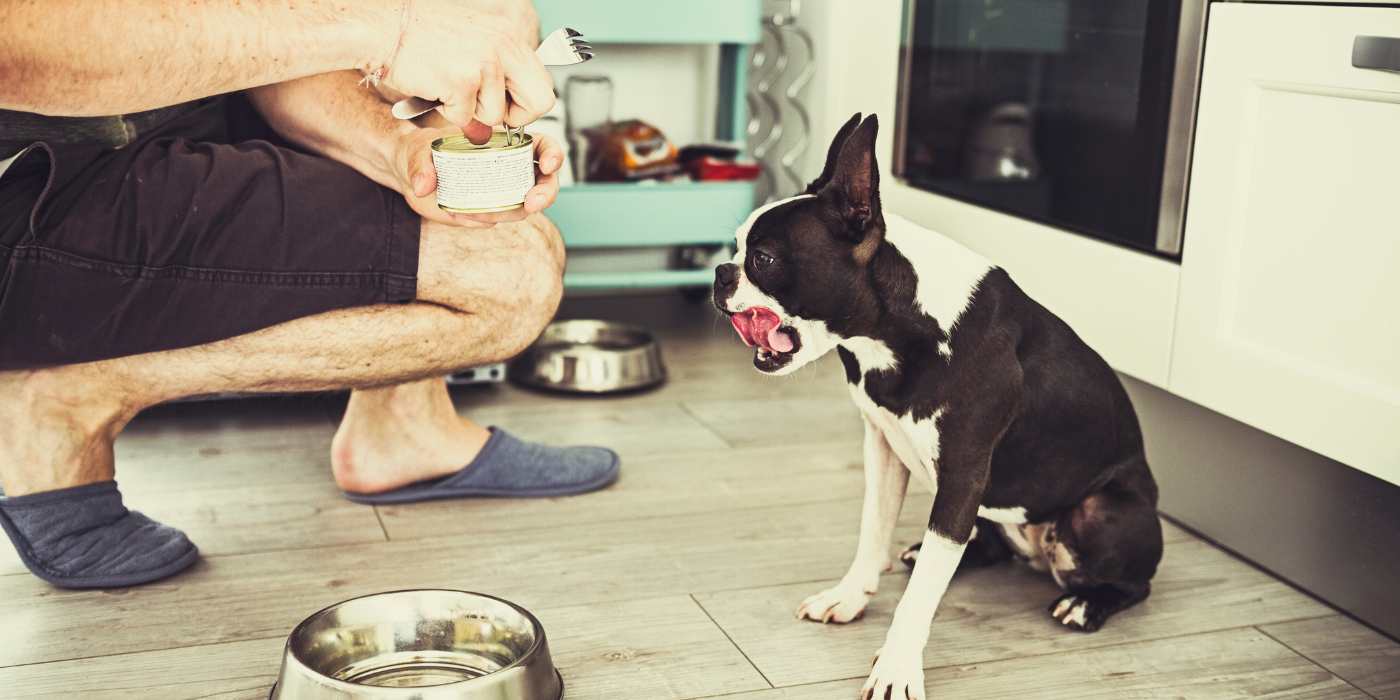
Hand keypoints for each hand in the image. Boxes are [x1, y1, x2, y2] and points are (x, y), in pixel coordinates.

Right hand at [383, 0, 554, 139]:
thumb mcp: (474, 41)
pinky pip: (465, 118)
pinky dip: (448, 112)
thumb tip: (509, 114)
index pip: (543, 82)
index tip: (505, 103)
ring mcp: (485, 63)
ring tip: (448, 86)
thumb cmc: (421, 35)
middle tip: (487, 109)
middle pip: (540, 102)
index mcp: (508, 35)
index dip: (525, 102)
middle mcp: (503, 45)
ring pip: (495, 115)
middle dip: (514, 116)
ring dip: (470, 112)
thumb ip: (498, 71)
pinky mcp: (462, 81)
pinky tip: (436, 88)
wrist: (383, 28)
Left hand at [395, 126, 565, 227]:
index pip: (541, 146)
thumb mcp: (417, 150)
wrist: (408, 172)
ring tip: (482, 210)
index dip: (552, 154)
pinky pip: (496, 218)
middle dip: (545, 193)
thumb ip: (420, 165)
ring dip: (512, 211)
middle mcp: (508, 168)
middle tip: (532, 203)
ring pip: (523, 205)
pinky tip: (463, 212)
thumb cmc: (420, 150)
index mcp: (504, 143)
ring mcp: (500, 191)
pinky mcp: (487, 210)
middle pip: (544, 181)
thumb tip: (424, 185)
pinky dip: (485, 219)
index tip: (547, 164)